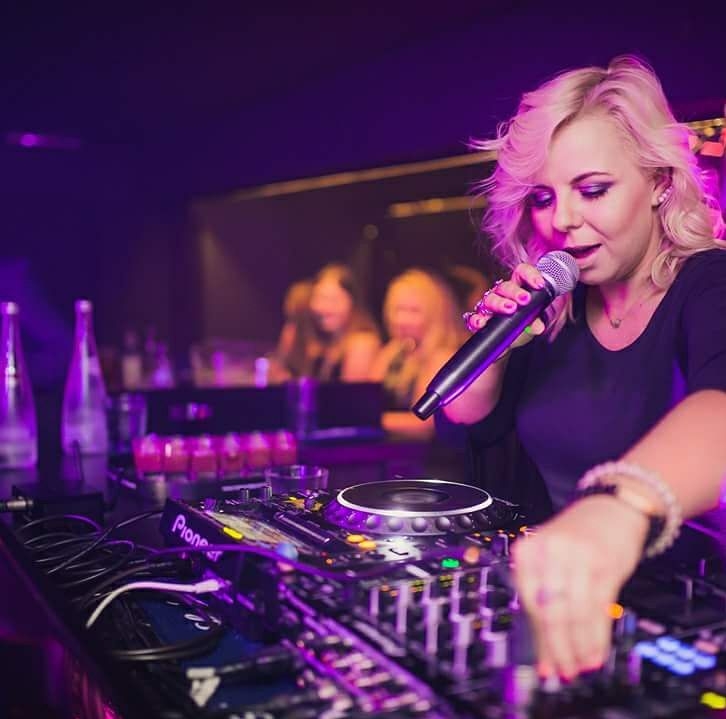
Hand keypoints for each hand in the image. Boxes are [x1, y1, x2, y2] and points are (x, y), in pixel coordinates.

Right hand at [464, 263, 547, 349]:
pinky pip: (473, 317)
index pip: (521, 273)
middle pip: (505, 287)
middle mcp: (501, 294)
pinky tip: (482, 323)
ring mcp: (488, 306)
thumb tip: (537, 327)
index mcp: (517, 287)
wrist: (509, 340)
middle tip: (525, 299)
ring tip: (510, 309)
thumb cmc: (522, 324)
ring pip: (490, 299)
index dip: (530, 275)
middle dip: (515, 292)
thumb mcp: (532, 322)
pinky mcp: (479, 319)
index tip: (539, 285)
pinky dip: (477, 320)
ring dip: (499, 303)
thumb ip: (535, 321)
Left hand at [512, 495, 647, 679]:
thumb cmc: (578, 536)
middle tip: (563, 671)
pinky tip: (596, 651)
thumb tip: (540, 642)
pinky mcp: (605, 565)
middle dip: (557, 648)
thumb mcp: (550, 555)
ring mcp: (578, 557)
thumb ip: (543, 591)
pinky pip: (598, 609)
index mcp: (528, 550)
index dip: (538, 639)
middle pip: (551, 611)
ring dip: (579, 647)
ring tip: (582, 666)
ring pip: (575, 614)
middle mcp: (550, 552)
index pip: (529, 603)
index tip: (544, 664)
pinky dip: (597, 635)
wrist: (613, 507)